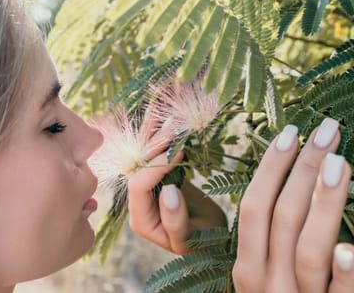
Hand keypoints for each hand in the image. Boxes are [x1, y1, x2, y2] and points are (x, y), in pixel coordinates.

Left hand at [127, 110, 226, 253]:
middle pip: (139, 168)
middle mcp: (139, 202)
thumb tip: (167, 191)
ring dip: (153, 135)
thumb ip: (175, 221)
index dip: (155, 167)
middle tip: (171, 123)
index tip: (177, 151)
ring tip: (158, 111)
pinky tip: (158, 118)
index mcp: (141, 220)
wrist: (214, 237)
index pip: (140, 187)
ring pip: (144, 158)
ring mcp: (148, 189)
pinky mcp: (159, 178)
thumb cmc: (205, 243)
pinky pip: (156, 156)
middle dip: (154, 145)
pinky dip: (158, 138)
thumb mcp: (192, 239)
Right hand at [233, 118, 353, 291]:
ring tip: (340, 163)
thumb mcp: (262, 275)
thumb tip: (288, 185)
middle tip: (326, 131)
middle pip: (280, 215)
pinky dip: (343, 276)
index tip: (291, 133)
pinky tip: (351, 251)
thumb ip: (270, 241)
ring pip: (306, 247)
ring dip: (323, 203)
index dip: (271, 168)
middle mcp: (264, 281)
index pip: (254, 207)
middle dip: (302, 168)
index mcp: (246, 266)